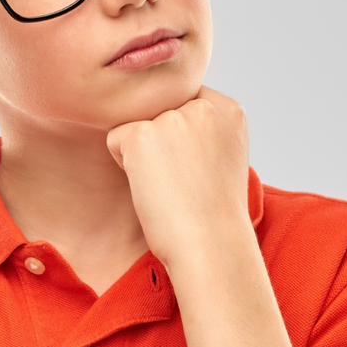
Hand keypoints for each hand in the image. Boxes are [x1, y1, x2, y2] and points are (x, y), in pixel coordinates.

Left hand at [105, 87, 252, 266]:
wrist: (212, 245)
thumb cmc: (215, 214)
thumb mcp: (225, 157)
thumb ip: (205, 128)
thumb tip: (169, 117)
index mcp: (230, 111)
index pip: (187, 101)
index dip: (183, 136)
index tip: (196, 170)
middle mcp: (203, 107)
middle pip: (160, 111)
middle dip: (163, 142)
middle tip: (184, 181)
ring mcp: (172, 118)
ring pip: (138, 124)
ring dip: (145, 154)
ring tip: (170, 185)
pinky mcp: (142, 135)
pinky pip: (116, 138)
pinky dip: (125, 164)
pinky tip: (151, 187)